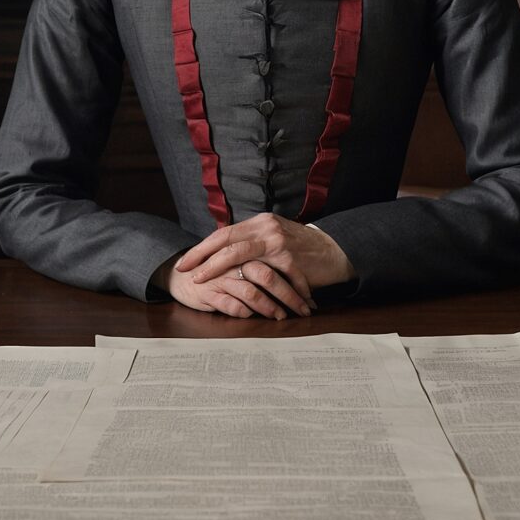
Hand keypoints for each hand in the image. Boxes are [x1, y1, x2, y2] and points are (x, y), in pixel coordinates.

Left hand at [166, 214, 354, 318]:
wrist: (334, 251)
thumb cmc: (301, 250)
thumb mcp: (274, 238)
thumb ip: (252, 244)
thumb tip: (223, 255)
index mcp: (259, 223)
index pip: (223, 232)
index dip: (202, 247)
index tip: (185, 261)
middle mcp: (266, 227)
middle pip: (225, 240)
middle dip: (201, 256)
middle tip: (185, 270)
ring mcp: (278, 241)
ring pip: (238, 253)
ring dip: (216, 269)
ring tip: (201, 281)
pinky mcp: (290, 257)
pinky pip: (266, 273)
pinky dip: (250, 287)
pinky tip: (238, 297)